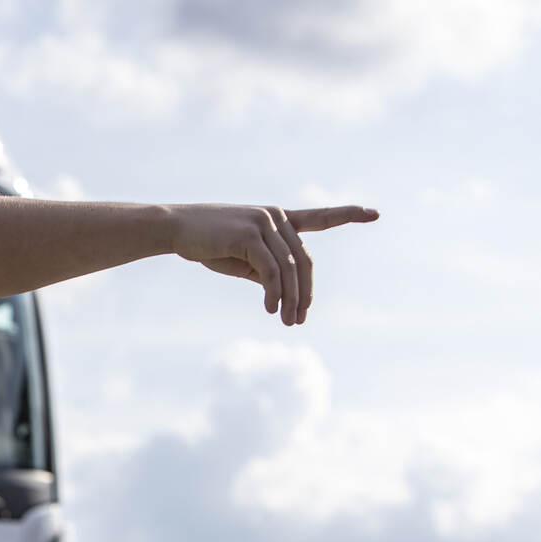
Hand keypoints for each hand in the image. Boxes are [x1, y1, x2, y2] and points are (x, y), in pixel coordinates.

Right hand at [166, 203, 378, 325]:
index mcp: (277, 219)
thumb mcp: (240, 260)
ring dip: (291, 299)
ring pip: (290, 268)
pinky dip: (274, 292)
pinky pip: (271, 270)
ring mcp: (264, 223)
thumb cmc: (205, 244)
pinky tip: (269, 308)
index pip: (318, 217)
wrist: (173, 228)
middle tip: (299, 320)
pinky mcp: (250, 235)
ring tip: (287, 321)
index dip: (347, 214)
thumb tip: (282, 293)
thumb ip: (265, 270)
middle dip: (305, 293)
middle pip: (304, 261)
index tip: (374, 213)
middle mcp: (276, 216)